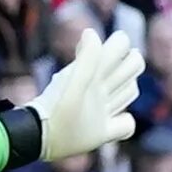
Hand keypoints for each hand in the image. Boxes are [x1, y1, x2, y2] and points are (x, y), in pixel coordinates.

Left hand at [30, 26, 142, 160]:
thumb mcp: (74, 85)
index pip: (121, 44)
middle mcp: (100, 88)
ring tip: (109, 100)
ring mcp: (101, 110)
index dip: (121, 45)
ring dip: (126, 91)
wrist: (39, 139)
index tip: (109, 54)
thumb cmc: (56, 111)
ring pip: (129, 91)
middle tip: (110, 80)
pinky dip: (124, 124)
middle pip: (132, 65)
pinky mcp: (102, 132)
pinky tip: (109, 126)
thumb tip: (90, 32)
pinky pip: (126, 124)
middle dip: (129, 67)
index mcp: (94, 72)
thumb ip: (87, 61)